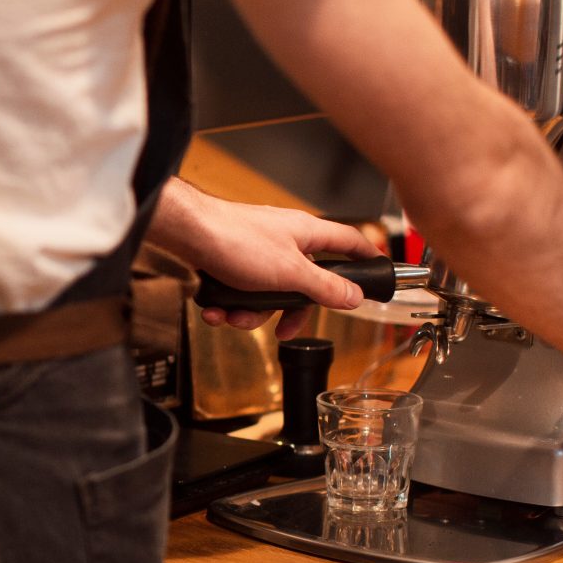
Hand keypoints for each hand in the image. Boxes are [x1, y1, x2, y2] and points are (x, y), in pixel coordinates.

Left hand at [147, 179, 382, 338]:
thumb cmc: (235, 240)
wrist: (186, 233)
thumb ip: (324, 286)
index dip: (365, 256)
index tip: (376, 271)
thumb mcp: (290, 273)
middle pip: (304, 283)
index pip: (348, 242)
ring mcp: (257, 250)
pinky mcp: (232, 260)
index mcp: (306, 233)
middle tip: (283, 329)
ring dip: (251, 314)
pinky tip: (217, 311)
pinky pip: (242, 291)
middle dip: (289, 311)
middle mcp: (284, 240)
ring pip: (268, 293)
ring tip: (235, 317)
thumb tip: (354, 296)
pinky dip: (230, 306)